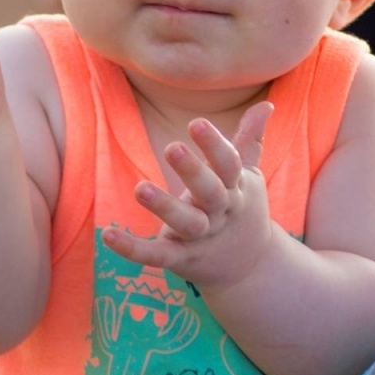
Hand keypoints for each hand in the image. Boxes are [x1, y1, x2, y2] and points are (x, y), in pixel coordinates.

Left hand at [103, 101, 274, 290]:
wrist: (252, 269)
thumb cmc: (242, 210)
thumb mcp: (249, 177)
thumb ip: (250, 140)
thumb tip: (266, 105)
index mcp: (236, 188)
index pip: (229, 164)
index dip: (214, 144)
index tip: (196, 123)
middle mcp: (220, 212)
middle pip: (210, 192)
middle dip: (193, 171)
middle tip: (172, 147)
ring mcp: (202, 238)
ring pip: (186, 223)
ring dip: (164, 207)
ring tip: (141, 188)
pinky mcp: (182, 260)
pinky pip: (157, 256)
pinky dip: (133, 248)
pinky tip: (109, 234)